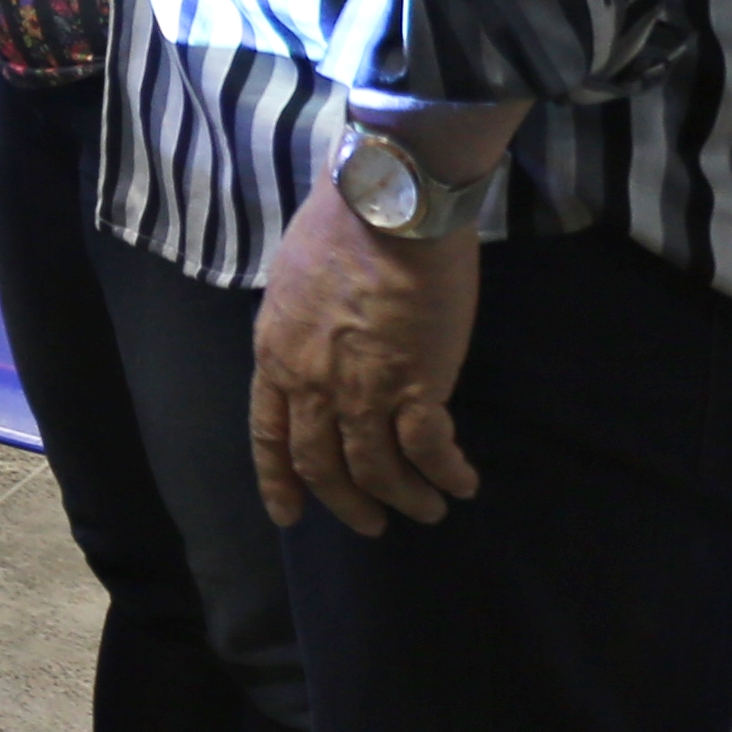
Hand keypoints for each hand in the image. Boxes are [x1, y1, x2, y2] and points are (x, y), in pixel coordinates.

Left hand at [252, 188, 483, 532]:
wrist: (387, 207)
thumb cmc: (342, 228)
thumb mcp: (293, 284)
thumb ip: (301, 330)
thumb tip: (318, 349)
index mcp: (275, 355)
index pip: (269, 434)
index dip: (279, 480)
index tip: (290, 515)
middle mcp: (311, 383)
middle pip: (322, 464)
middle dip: (347, 503)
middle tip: (372, 524)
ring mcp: (361, 389)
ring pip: (377, 469)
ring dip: (404, 498)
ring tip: (427, 509)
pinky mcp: (416, 385)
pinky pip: (428, 449)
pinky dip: (446, 473)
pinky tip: (462, 482)